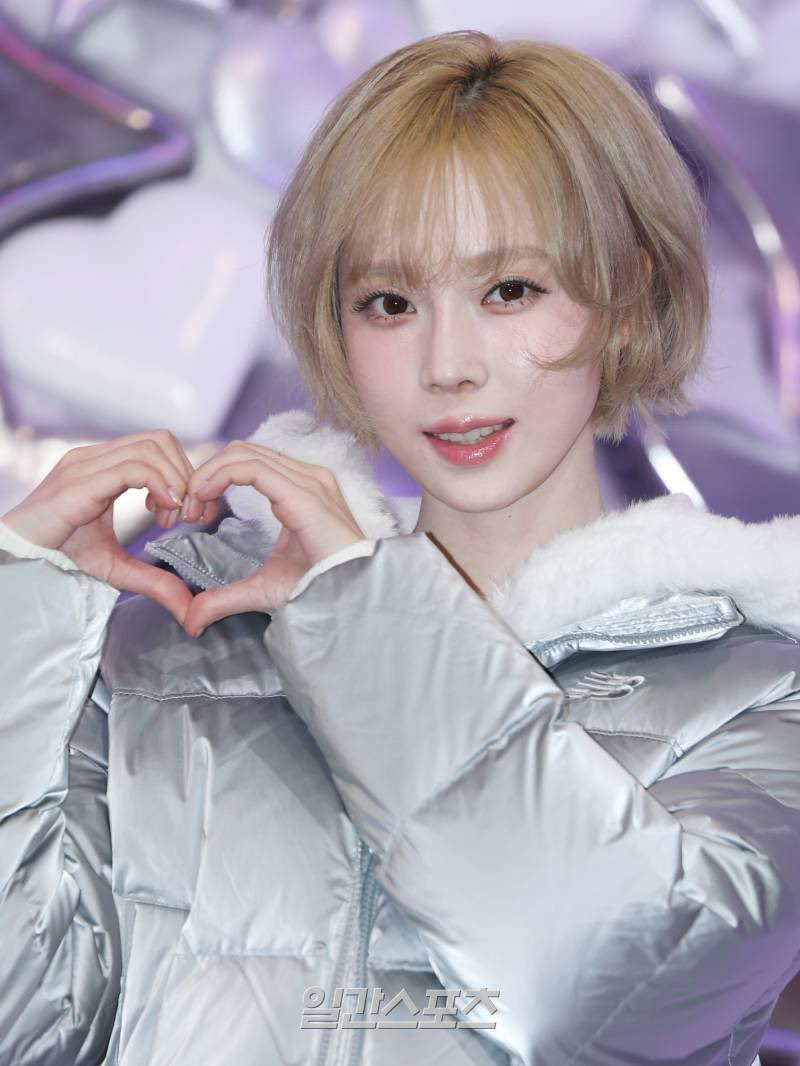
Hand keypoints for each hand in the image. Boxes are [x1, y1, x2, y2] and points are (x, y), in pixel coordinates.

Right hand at [1, 430, 216, 624]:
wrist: (17, 559)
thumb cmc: (59, 556)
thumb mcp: (116, 568)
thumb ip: (153, 581)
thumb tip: (189, 609)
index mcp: (104, 465)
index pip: (158, 445)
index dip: (183, 473)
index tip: (187, 511)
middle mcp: (96, 457)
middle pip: (161, 440)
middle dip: (185, 474)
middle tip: (186, 514)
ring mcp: (86, 464)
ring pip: (152, 448)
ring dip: (175, 481)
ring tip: (169, 518)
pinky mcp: (80, 482)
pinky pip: (133, 468)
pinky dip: (160, 485)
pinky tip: (160, 511)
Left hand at [181, 440, 365, 636]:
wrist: (349, 598)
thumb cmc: (319, 590)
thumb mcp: (261, 590)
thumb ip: (225, 597)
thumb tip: (192, 619)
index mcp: (300, 490)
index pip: (248, 462)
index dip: (214, 478)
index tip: (194, 511)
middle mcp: (306, 477)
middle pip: (241, 451)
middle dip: (206, 473)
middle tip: (187, 509)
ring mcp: (307, 480)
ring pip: (242, 453)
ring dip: (207, 475)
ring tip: (192, 506)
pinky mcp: (302, 492)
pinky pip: (250, 468)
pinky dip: (219, 476)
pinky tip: (203, 496)